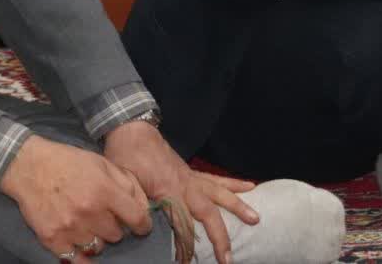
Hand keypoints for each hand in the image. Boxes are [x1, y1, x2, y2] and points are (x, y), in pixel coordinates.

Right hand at [0, 135, 151, 261]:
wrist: (30, 167)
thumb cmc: (70, 162)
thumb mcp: (104, 164)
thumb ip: (128, 185)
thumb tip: (145, 208)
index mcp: (105, 191)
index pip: (137, 219)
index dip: (143, 225)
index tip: (141, 226)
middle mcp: (89, 212)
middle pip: (116, 235)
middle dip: (115, 227)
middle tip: (105, 217)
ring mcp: (70, 228)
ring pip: (97, 247)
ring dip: (97, 238)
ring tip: (88, 224)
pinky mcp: (52, 239)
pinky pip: (75, 259)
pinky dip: (80, 253)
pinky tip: (79, 241)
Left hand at [104, 121, 257, 261]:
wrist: (132, 131)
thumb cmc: (126, 158)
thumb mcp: (126, 184)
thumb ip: (139, 204)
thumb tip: (145, 227)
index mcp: (169, 191)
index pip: (183, 225)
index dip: (187, 246)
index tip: (188, 263)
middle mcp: (186, 185)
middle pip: (209, 213)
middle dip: (220, 235)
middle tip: (228, 258)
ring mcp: (191, 178)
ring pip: (220, 194)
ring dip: (238, 207)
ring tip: (255, 218)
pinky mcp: (191, 173)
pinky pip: (216, 180)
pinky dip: (233, 184)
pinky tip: (250, 186)